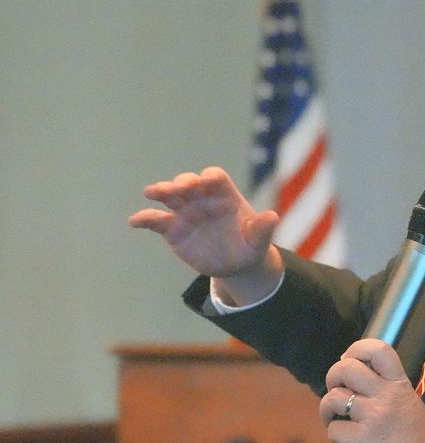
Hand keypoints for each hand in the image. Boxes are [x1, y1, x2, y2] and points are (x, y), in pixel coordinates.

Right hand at [128, 166, 282, 303]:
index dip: (210, 177)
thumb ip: (263, 229)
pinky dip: (145, 219)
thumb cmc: (249, 246)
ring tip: (152, 192)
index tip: (206, 181)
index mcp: (225, 196)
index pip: (216, 178)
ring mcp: (186, 213)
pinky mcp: (173, 230)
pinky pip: (157, 221)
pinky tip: (135, 221)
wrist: (234, 265)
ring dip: (161, 191)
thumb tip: (273, 216)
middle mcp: (203, 199)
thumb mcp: (258, 242)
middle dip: (183, 182)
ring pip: (170, 197)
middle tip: (179, 187)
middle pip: (189, 183)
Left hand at [320, 339, 424, 442]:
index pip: (378, 349)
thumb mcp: (410, 403)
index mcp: (399, 385)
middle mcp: (385, 396)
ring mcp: (372, 417)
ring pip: (333, 398)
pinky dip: (336, 438)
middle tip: (337, 390)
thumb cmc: (416, 440)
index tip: (349, 358)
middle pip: (346, 368)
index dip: (357, 348)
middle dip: (333, 377)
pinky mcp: (360, 440)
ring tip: (336, 419)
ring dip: (328, 409)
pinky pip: (334, 429)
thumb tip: (362, 374)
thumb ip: (388, 387)